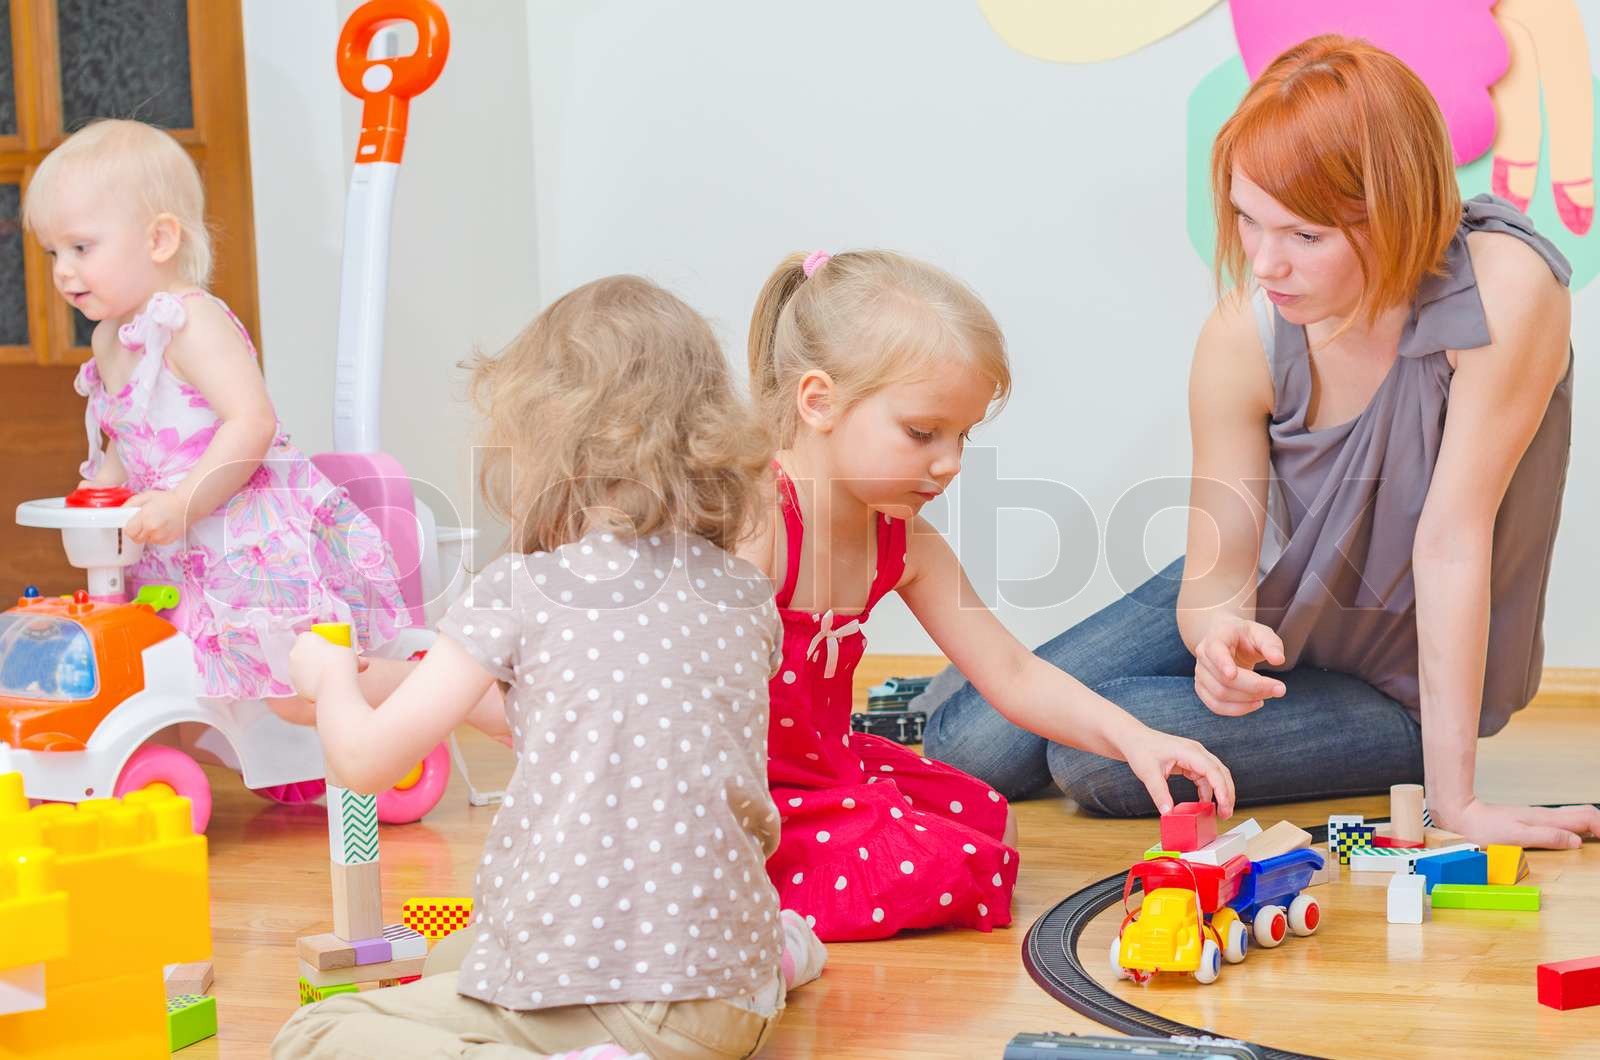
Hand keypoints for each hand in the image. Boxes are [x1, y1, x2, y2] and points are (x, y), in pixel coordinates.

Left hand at [124, 491, 187, 545]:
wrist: (186, 505)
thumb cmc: (166, 499)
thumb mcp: (145, 497)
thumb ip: (129, 504)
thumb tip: (119, 512)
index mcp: (145, 518)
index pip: (128, 531)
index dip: (129, 527)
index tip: (132, 523)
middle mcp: (152, 529)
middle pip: (135, 539)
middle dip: (137, 532)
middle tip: (142, 523)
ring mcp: (161, 537)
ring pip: (146, 541)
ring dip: (147, 534)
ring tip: (155, 523)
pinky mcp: (167, 541)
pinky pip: (155, 542)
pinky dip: (156, 536)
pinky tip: (162, 527)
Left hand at [288, 631, 359, 705]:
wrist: (334, 684)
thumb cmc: (341, 662)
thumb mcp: (350, 653)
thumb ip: (351, 657)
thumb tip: (362, 663)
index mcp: (305, 639)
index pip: (310, 637)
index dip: (321, 643)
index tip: (332, 648)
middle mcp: (295, 654)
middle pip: (305, 654)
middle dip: (317, 658)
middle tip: (333, 663)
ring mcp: (294, 672)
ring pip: (305, 670)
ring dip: (315, 673)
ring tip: (332, 678)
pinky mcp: (298, 688)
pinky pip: (307, 685)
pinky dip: (315, 687)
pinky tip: (328, 688)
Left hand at [1116, 725, 1235, 816]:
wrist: (1133, 739)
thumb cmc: (1140, 749)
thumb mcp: (1148, 773)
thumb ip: (1159, 793)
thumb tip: (1168, 812)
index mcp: (1188, 751)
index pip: (1212, 770)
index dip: (1221, 788)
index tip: (1224, 804)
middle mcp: (1196, 752)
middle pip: (1221, 772)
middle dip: (1226, 793)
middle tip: (1226, 814)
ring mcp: (1195, 756)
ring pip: (1216, 775)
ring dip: (1219, 793)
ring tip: (1220, 812)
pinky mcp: (1191, 762)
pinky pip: (1205, 778)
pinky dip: (1208, 791)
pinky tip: (1204, 804)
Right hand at [1193, 616, 1285, 716]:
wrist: (1229, 641)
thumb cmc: (1247, 637)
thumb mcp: (1262, 633)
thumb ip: (1271, 645)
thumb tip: (1278, 660)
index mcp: (1217, 636)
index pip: (1215, 651)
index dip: (1222, 664)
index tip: (1232, 674)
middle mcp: (1203, 655)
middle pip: (1223, 679)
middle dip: (1254, 687)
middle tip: (1280, 688)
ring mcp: (1200, 673)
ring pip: (1220, 695)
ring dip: (1248, 700)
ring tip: (1269, 694)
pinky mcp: (1203, 689)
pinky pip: (1216, 706)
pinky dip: (1238, 709)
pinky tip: (1255, 703)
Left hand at [1434, 798, 1599, 849]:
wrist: (1462, 817)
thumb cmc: (1485, 830)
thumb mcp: (1517, 837)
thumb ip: (1547, 837)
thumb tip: (1577, 841)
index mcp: (1545, 819)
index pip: (1585, 817)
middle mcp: (1545, 816)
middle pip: (1583, 814)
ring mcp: (1539, 817)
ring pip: (1574, 816)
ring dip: (1592, 824)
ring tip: (1599, 835)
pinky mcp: (1532, 821)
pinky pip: (1563, 821)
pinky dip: (1579, 826)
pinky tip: (1579, 834)